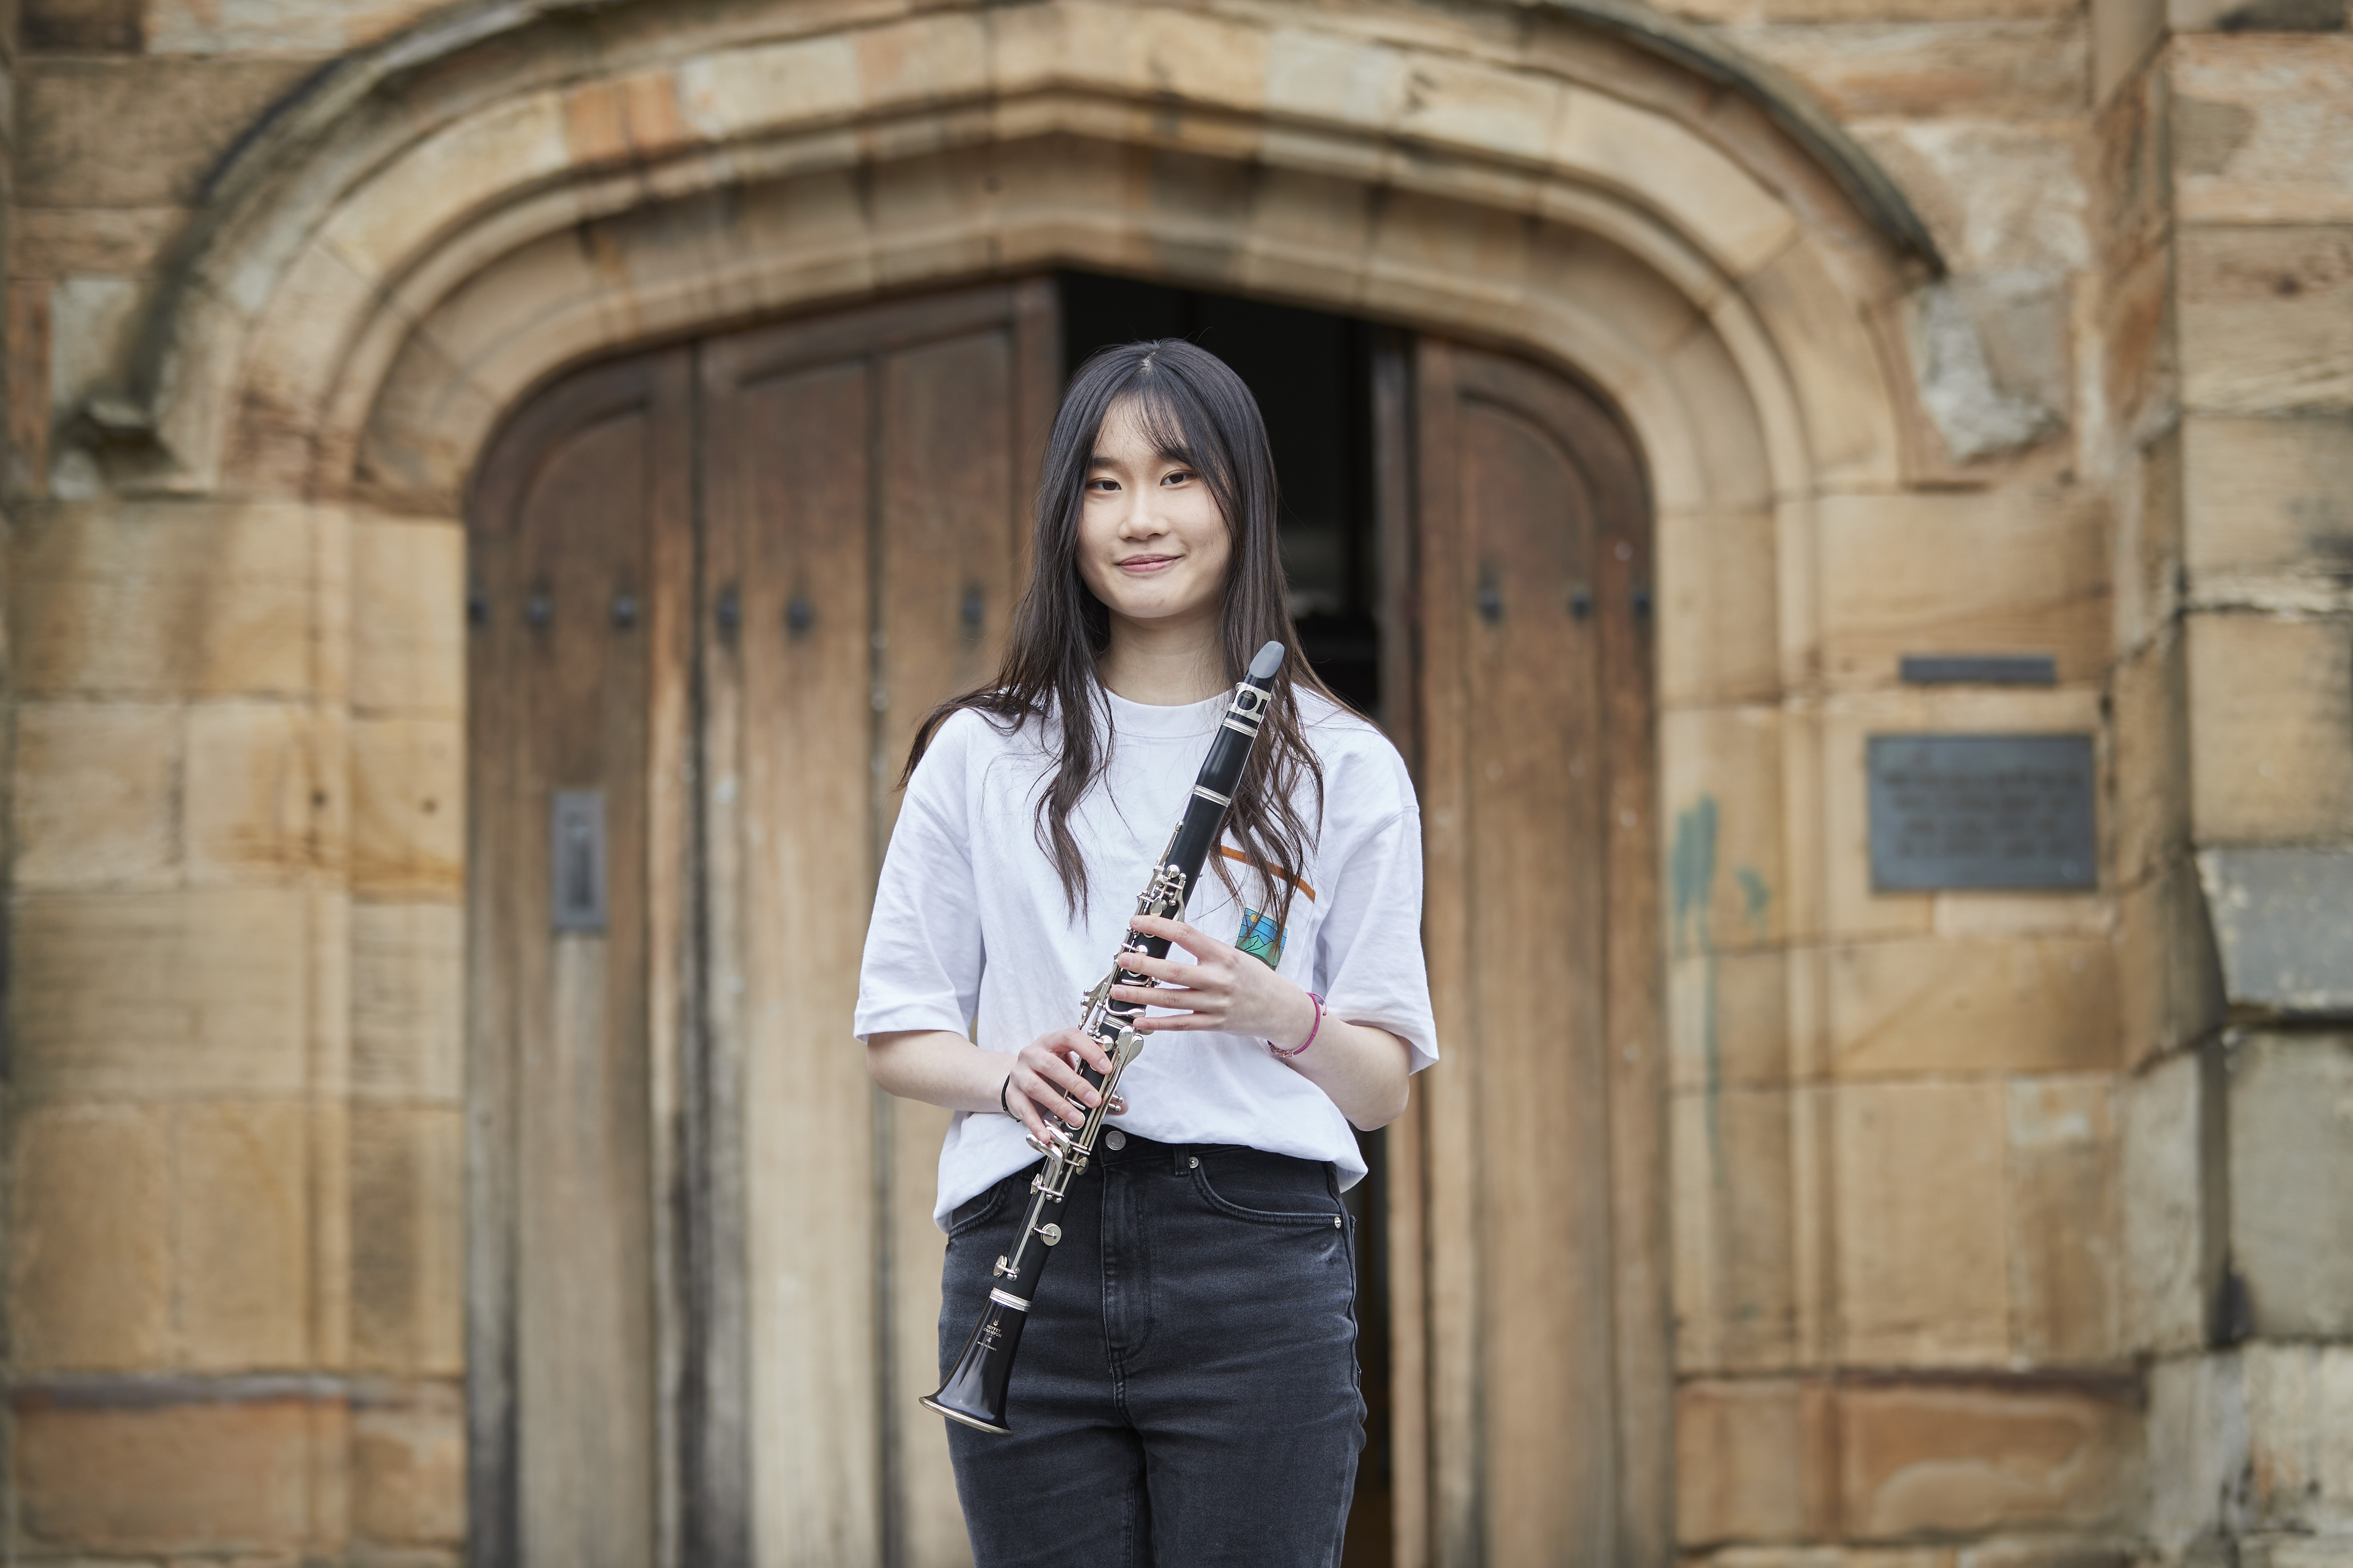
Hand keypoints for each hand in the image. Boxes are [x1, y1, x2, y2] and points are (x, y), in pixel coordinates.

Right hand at [1003, 1028, 1117, 1146]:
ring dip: (1059, 1105)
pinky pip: (1023, 1109)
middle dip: (1076, 1084)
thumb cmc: (1050, 1070)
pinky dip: (1035, 1124)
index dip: (1089, 1050)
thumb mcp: (1070, 1066)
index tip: (1106, 1068)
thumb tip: (1121, 1106)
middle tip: (1095, 1101)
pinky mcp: (1012, 1094)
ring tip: (1077, 1119)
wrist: (1017, 1076)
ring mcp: (1019, 1073)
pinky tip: (1047, 1135)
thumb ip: (1093, 1082)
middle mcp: (1032, 1053)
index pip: (1070, 1037)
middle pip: (1051, 1065)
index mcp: (1051, 1041)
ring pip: (1037, 1087)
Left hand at [1111, 915, 1318, 1046]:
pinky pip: (1180, 1024)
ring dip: (1141, 996)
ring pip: (1171, 1000)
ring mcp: (1215, 1004)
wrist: (1280, 1008)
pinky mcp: (1213, 1024)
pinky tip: (1138, 1020)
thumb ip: (1204, 950)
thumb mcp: (1233, 955)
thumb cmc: (1254, 978)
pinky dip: (1157, 1024)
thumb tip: (1167, 938)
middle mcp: (1218, 979)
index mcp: (1223, 955)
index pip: (1186, 935)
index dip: (1159, 927)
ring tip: (1118, 991)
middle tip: (1122, 959)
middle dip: (1144, 965)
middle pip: (1174, 971)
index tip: (1137, 923)